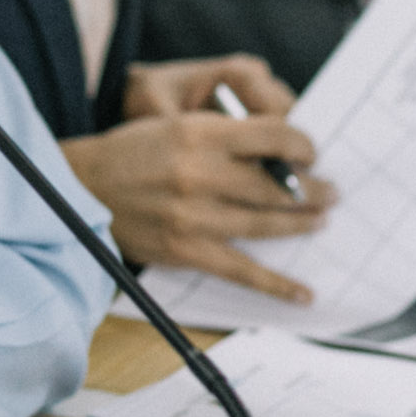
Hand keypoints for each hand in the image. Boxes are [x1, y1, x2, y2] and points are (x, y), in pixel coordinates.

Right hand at [66, 59, 333, 304]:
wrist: (84, 187)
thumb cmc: (134, 152)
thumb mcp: (177, 124)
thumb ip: (226, 136)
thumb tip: (281, 153)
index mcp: (200, 133)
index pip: (275, 135)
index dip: (304, 145)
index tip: (311, 154)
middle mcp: (200, 173)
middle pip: (278, 185)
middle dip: (313, 190)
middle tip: (331, 192)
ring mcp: (194, 215)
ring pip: (267, 224)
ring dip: (302, 224)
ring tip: (319, 220)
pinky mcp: (186, 249)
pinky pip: (243, 271)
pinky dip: (277, 285)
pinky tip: (303, 292)